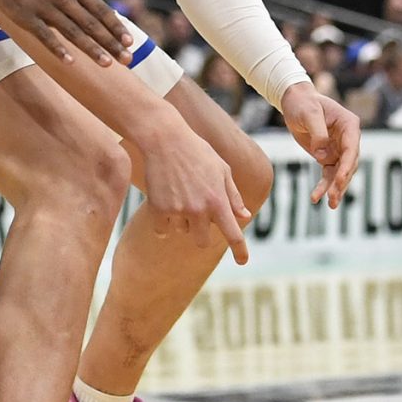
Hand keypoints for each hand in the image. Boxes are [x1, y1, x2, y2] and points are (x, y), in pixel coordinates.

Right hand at [0, 0, 130, 63]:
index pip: (101, 10)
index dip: (116, 27)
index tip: (130, 42)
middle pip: (91, 24)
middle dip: (111, 43)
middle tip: (127, 60)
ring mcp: (44, 6)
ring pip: (72, 31)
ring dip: (91, 49)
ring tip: (107, 63)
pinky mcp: (25, 16)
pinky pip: (44, 35)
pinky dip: (57, 48)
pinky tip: (70, 61)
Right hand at [126, 112, 252, 264]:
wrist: (164, 139)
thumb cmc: (197, 151)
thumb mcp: (222, 169)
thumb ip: (232, 195)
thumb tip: (243, 216)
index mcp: (218, 201)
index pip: (233, 234)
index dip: (240, 250)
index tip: (243, 262)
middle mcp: (199, 209)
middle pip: (202, 242)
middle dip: (200, 233)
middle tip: (195, 214)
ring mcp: (178, 210)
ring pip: (181, 231)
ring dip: (181, 220)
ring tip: (178, 193)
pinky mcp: (158, 209)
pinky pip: (162, 230)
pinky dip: (162, 222)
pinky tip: (163, 203)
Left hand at [282, 83, 360, 207]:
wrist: (294, 101)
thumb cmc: (303, 103)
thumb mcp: (309, 114)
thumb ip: (317, 133)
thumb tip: (321, 156)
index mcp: (349, 125)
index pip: (352, 149)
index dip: (347, 166)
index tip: (341, 180)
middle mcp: (348, 138)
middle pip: (349, 164)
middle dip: (341, 182)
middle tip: (333, 197)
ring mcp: (339, 149)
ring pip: (340, 173)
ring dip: (335, 189)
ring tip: (330, 205)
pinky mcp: (328, 156)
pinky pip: (328, 174)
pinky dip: (324, 186)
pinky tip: (316, 198)